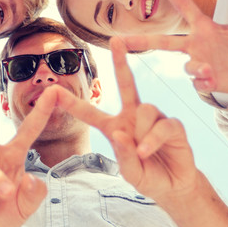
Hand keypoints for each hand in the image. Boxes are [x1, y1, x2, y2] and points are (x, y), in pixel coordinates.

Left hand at [56, 38, 197, 203]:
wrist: (173, 186)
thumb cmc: (148, 176)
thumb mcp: (131, 173)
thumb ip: (124, 156)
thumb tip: (121, 134)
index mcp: (114, 127)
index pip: (90, 113)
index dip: (72, 103)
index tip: (53, 91)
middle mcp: (133, 115)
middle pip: (125, 82)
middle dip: (120, 61)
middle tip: (116, 39)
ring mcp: (153, 118)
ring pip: (144, 109)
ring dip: (140, 133)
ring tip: (143, 153)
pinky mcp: (173, 125)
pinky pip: (161, 125)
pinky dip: (152, 139)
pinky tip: (147, 152)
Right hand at [122, 0, 227, 102]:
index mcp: (204, 28)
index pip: (184, 7)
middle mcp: (196, 44)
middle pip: (165, 42)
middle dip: (143, 41)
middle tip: (121, 41)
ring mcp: (199, 63)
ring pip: (186, 65)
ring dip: (194, 67)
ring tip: (205, 69)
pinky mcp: (206, 81)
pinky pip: (200, 82)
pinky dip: (204, 82)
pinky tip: (211, 81)